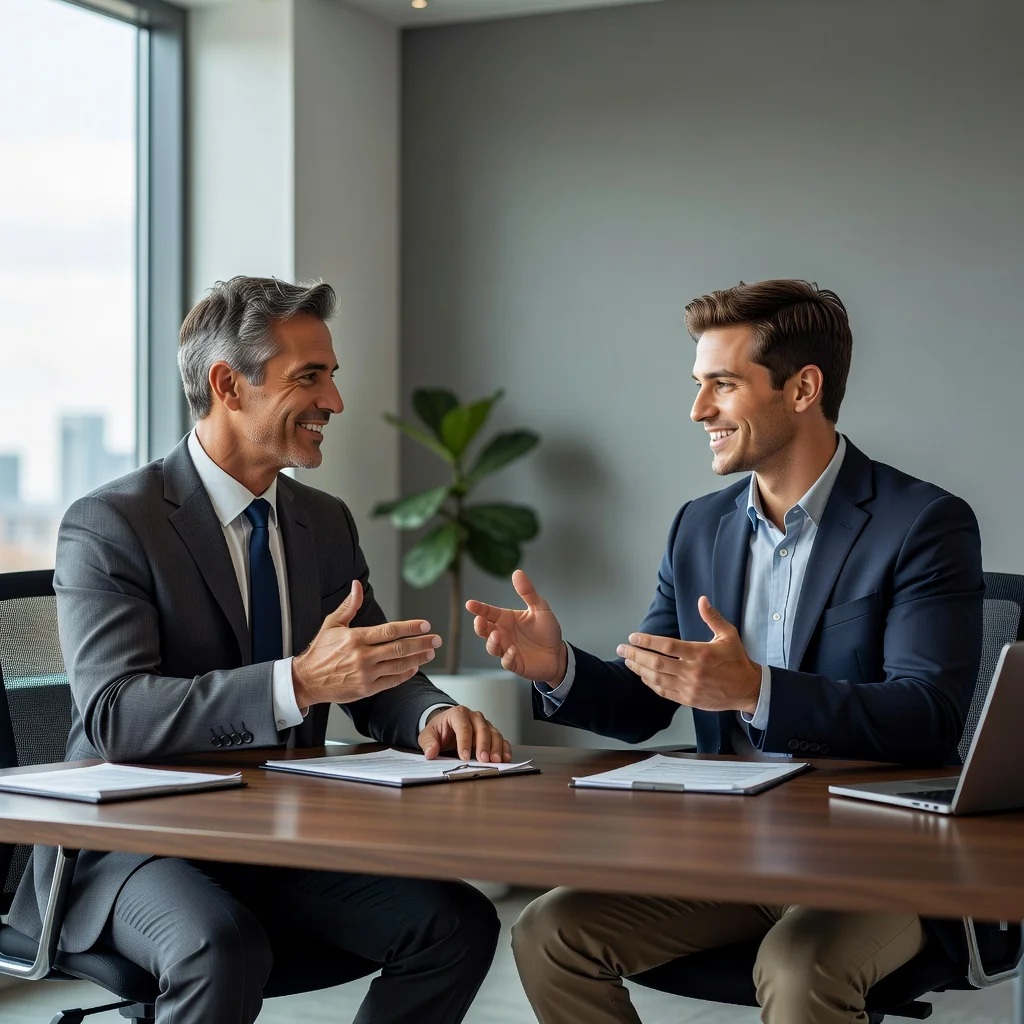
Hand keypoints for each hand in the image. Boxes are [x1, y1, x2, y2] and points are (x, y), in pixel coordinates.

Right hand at [292, 580, 441, 707]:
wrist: (306, 680)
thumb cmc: (320, 651)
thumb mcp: (332, 624)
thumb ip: (348, 605)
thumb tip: (357, 585)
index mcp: (356, 638)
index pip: (390, 631)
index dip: (411, 627)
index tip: (425, 625)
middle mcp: (362, 656)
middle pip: (399, 648)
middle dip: (422, 643)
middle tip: (437, 639)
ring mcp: (365, 674)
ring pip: (399, 665)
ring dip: (418, 658)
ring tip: (430, 652)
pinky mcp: (366, 689)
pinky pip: (391, 681)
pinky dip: (405, 674)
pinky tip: (414, 668)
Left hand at [418, 705, 511, 762]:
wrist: (447, 726)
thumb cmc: (440, 729)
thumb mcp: (428, 734)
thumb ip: (429, 742)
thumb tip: (431, 752)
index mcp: (458, 714)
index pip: (463, 726)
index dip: (464, 742)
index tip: (463, 757)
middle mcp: (474, 716)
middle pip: (482, 729)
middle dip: (484, 745)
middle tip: (483, 760)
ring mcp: (484, 724)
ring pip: (494, 733)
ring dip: (496, 747)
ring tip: (496, 761)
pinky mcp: (491, 732)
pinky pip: (501, 738)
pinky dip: (504, 748)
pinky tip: (505, 757)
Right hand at [465, 569, 566, 685]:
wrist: (558, 654)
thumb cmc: (547, 630)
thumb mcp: (540, 608)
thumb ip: (528, 592)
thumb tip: (517, 572)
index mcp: (506, 619)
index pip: (488, 612)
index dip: (478, 608)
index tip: (470, 604)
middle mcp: (503, 633)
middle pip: (484, 630)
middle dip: (479, 626)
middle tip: (479, 621)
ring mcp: (507, 649)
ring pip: (491, 646)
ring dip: (492, 641)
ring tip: (498, 635)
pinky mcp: (514, 663)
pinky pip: (506, 661)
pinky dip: (507, 656)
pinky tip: (513, 651)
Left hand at [616, 596, 761, 713]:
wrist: (747, 689)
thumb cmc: (737, 660)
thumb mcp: (728, 635)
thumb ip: (712, 617)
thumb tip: (702, 600)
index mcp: (700, 653)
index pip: (667, 646)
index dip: (647, 641)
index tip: (633, 637)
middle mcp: (692, 672)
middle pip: (656, 663)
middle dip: (635, 655)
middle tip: (621, 648)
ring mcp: (689, 688)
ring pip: (656, 679)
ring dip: (639, 669)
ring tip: (627, 660)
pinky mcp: (688, 699)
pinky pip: (664, 692)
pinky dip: (650, 683)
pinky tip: (642, 675)